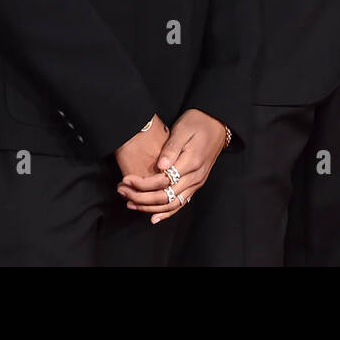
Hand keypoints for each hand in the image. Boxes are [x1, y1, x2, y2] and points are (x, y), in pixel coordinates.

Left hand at [118, 108, 228, 222]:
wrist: (217, 123)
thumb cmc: (198, 123)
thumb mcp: (183, 129)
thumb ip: (171, 148)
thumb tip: (160, 166)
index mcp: (191, 162)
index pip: (162, 181)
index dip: (142, 183)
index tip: (126, 180)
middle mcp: (195, 177)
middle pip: (165, 196)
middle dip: (141, 198)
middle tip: (122, 192)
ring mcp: (197, 182)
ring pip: (172, 204)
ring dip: (150, 208)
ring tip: (131, 204)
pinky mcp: (197, 184)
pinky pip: (181, 203)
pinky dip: (167, 212)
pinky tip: (153, 217)